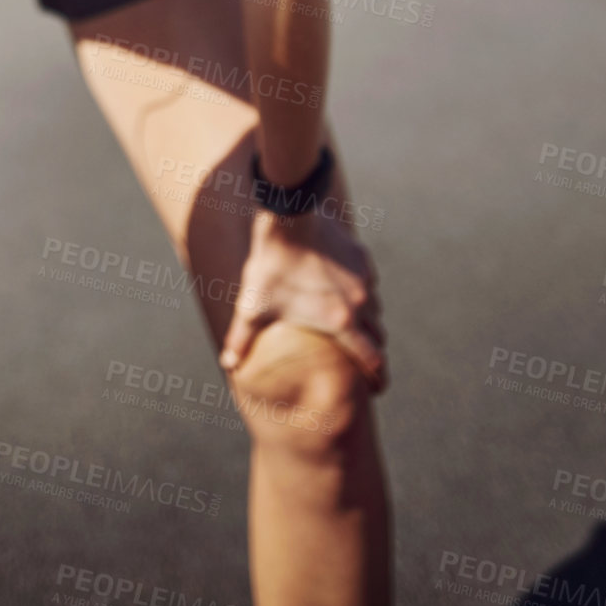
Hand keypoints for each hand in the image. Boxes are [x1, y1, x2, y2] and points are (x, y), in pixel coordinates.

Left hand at [218, 207, 387, 392]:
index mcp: (341, 321)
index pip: (371, 359)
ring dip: (368, 321)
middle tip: (365, 363)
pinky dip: (361, 292)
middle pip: (378, 336)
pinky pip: (368, 281)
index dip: (377, 378)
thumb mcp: (252, 306)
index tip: (377, 389)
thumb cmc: (271, 264)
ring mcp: (364, 277)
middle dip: (372, 351)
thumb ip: (241, 339)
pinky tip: (343, 289)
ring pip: (375, 308)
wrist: (288, 215)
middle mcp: (360, 302)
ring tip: (353, 327)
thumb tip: (227, 364)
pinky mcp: (361, 255)